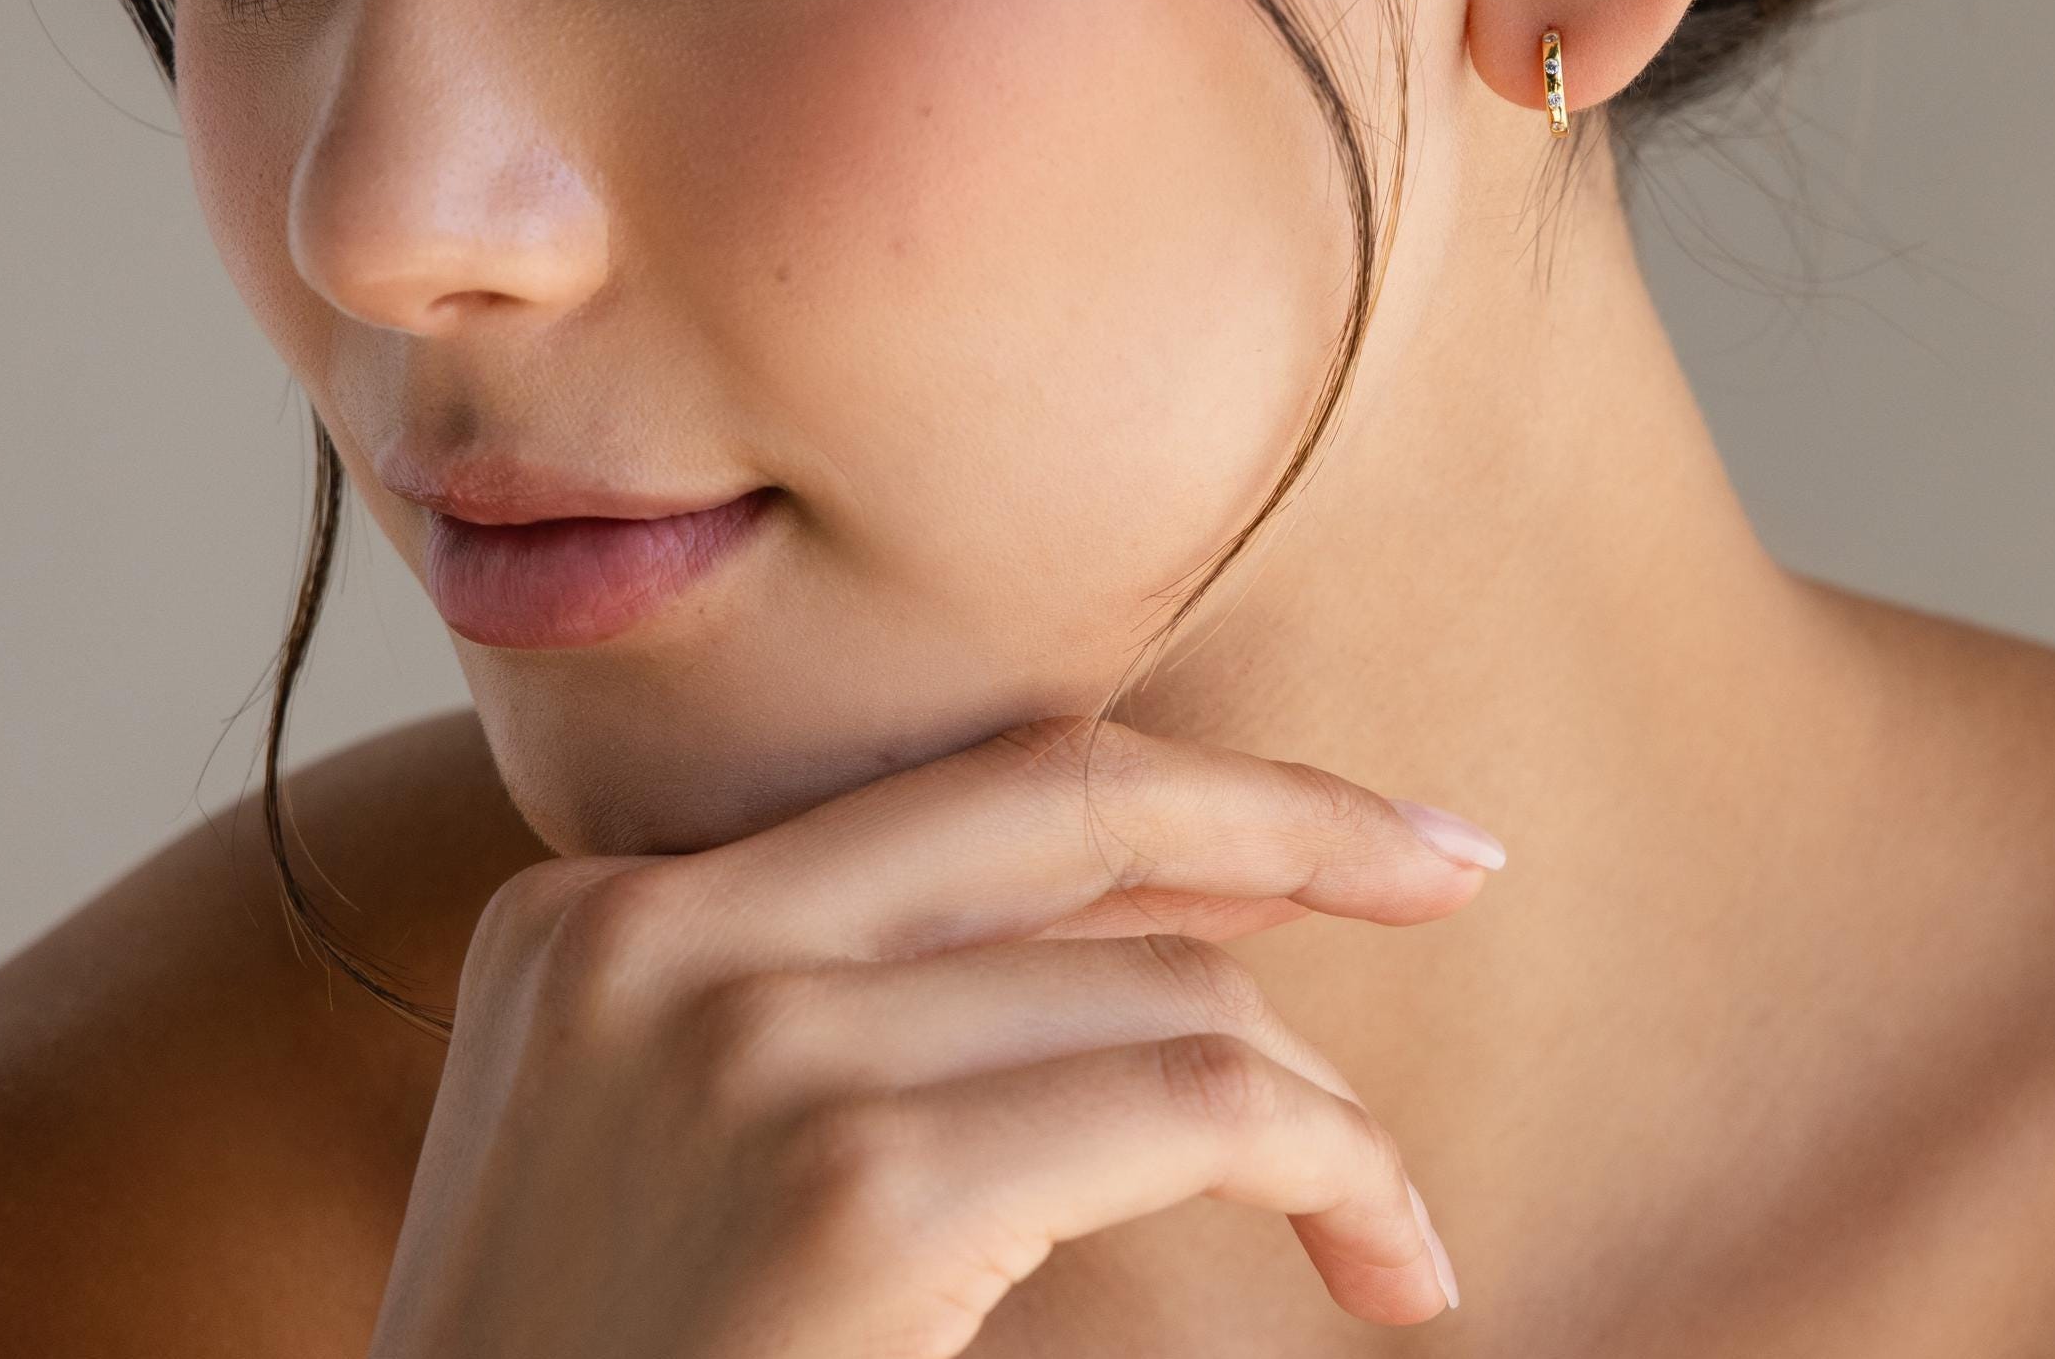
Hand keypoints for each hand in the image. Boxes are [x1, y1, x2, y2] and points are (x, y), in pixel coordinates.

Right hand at [366, 714, 1497, 1357]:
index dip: (1179, 811)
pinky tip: (1385, 1256)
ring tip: (1388, 1230)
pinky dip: (1334, 1162)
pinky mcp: (851, 1193)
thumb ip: (856, 1029)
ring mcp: (744, 1047)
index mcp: (598, 914)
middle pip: (1067, 799)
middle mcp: (659, 933)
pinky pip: (1195, 1105)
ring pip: (1162, 984)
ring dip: (1323, 1099)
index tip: (1332, 840)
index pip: (963, 801)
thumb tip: (1168, 943)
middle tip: (1456, 865)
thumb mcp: (679, 1180)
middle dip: (1295, 817)